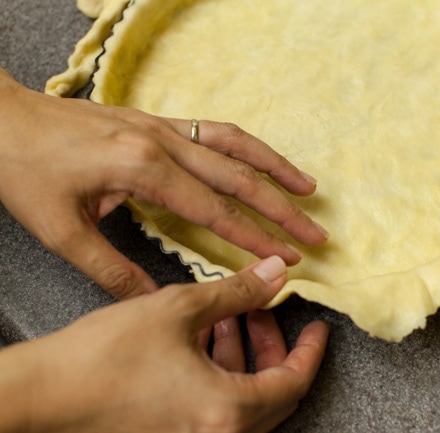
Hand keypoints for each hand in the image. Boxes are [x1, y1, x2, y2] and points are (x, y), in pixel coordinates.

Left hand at [0, 69, 327, 298]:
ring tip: (309, 189)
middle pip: (238, 178)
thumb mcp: (61, 230)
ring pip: (235, 146)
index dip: (254, 238)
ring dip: (276, 168)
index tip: (285, 260)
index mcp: (143, 170)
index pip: (215, 211)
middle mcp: (163, 144)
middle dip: (282, 210)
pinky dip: (247, 145)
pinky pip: (214, 129)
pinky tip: (263, 160)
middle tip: (315, 235)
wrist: (1, 119)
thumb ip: (111, 268)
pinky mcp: (158, 120)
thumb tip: (153, 299)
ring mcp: (163, 127)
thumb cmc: (25, 171)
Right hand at [0, 256, 328, 432]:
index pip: (293, 382)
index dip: (310, 349)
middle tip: (267, 313)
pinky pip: (216, 407)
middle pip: (273, 395)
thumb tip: (275, 272)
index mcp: (227, 412)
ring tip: (230, 314)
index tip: (317, 325)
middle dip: (275, 348)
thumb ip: (237, 291)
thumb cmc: (105, 355)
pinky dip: (221, 372)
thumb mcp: (180, 310)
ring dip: (244, 356)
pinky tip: (204, 334)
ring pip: (244, 401)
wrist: (43, 394)